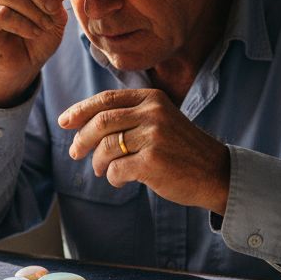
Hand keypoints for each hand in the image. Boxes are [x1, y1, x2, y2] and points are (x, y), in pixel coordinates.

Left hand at [58, 89, 230, 214]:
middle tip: (75, 152)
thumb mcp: (160, 119)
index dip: (80, 110)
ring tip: (102, 170)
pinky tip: (120, 180)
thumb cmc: (182, 149)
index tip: (64, 122)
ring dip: (97, 162)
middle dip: (82, 139)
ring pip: (105, 147)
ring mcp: (153, 137)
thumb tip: (83, 122)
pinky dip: (112, 178)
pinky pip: (116, 169)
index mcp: (151, 99)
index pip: (105, 100)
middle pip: (100, 122)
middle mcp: (153, 114)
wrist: (216, 173)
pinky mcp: (153, 162)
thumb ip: (130, 115)